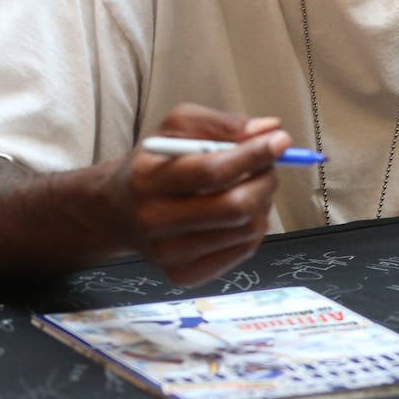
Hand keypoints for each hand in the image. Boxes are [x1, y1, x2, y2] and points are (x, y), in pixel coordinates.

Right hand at [115, 104, 290, 286]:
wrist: (117, 213)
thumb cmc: (155, 163)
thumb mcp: (176, 128)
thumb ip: (222, 123)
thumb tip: (269, 129)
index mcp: (148, 179)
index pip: (212, 171)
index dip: (253, 155)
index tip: (281, 140)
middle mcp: (154, 221)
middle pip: (235, 207)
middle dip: (265, 181)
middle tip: (269, 167)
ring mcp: (169, 255)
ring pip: (246, 229)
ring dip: (262, 202)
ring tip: (249, 187)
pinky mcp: (184, 275)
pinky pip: (244, 250)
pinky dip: (254, 225)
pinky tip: (239, 213)